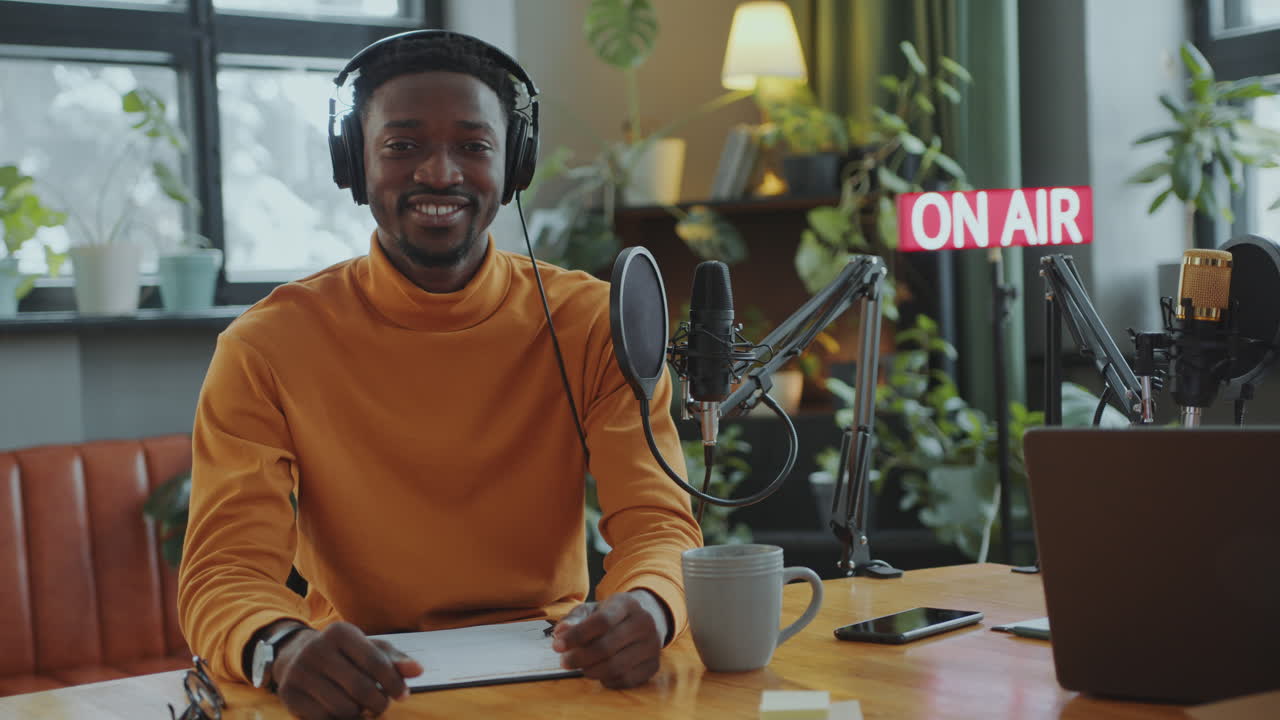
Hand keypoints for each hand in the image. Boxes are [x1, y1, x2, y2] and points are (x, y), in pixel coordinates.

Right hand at [272, 621, 422, 719]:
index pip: (375, 662)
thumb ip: (395, 660)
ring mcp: (300, 672)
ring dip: (360, 714)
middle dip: (379, 703)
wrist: (295, 656)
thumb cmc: (343, 654)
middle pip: (361, 688)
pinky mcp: (289, 695)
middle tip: (382, 705)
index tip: (403, 695)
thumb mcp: (369, 649)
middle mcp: (317, 649)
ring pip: (343, 708)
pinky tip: (344, 712)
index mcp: (340, 632)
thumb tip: (418, 671)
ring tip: (364, 709)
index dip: (394, 683)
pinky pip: (324, 719)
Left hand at [551, 590, 668, 688]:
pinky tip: (599, 672)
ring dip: (591, 671)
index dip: (577, 636)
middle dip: (579, 658)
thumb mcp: (592, 610)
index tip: (557, 646)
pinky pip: (626, 679)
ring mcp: (652, 646)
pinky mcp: (654, 665)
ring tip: (580, 667)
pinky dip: (607, 680)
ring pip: (616, 667)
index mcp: (627, 604)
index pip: (601, 622)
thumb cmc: (612, 616)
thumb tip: (561, 632)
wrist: (646, 619)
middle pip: (607, 647)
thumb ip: (574, 619)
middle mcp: (644, 623)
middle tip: (564, 662)